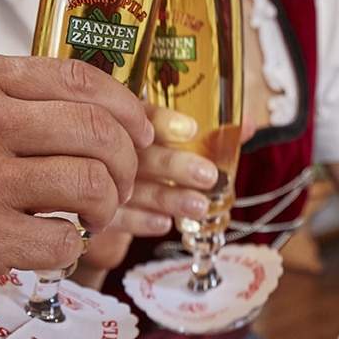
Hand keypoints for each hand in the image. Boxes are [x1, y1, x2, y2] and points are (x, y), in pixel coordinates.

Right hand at [0, 54, 153, 336]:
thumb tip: (86, 106)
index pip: (78, 77)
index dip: (125, 107)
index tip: (140, 129)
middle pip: (98, 132)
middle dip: (126, 163)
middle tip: (116, 183)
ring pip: (91, 186)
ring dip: (103, 208)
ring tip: (84, 217)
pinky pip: (63, 242)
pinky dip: (67, 250)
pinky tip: (45, 248)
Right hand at [74, 105, 218, 279]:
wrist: (87, 182)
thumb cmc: (146, 154)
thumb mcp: (175, 139)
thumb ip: (211, 133)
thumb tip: (251, 126)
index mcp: (127, 118)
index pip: (140, 115)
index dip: (165, 122)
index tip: (191, 129)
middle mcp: (109, 145)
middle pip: (140, 153)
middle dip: (176, 166)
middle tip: (208, 176)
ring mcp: (95, 177)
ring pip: (132, 188)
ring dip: (168, 198)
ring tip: (200, 207)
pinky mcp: (87, 209)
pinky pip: (114, 218)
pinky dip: (140, 221)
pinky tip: (163, 224)